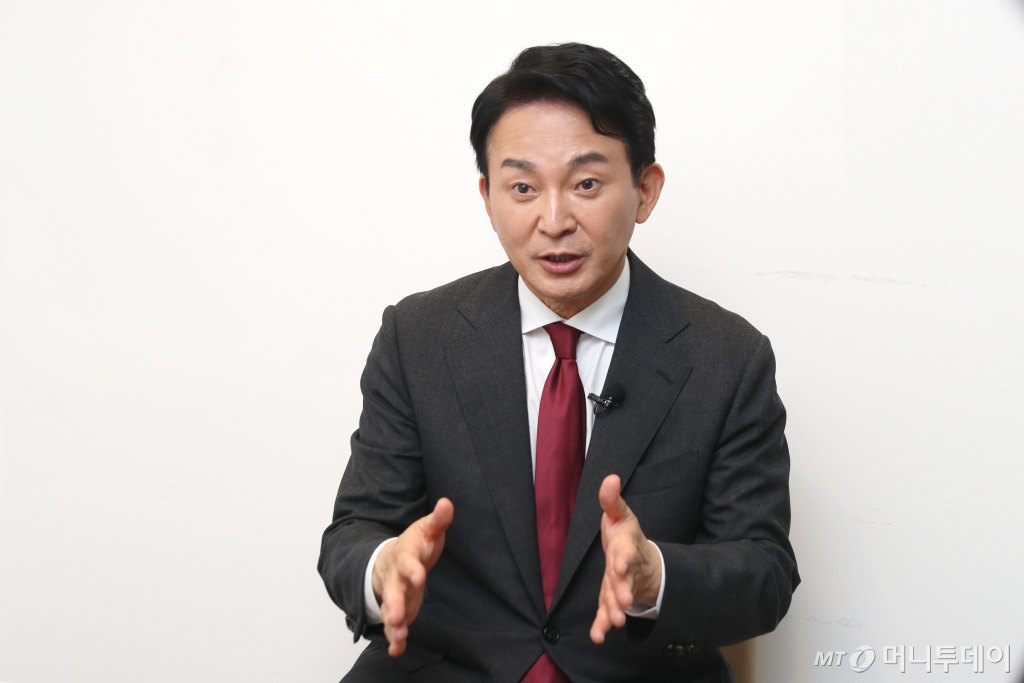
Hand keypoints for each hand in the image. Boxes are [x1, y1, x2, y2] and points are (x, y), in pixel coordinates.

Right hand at [371, 498, 453, 655]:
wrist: (393, 558)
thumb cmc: (415, 544)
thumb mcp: (426, 529)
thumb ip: (438, 520)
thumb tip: (446, 502)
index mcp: (405, 556)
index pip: (407, 562)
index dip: (412, 569)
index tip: (419, 577)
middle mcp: (395, 578)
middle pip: (392, 591)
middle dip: (395, 604)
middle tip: (398, 617)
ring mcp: (395, 595)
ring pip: (390, 610)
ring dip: (393, 624)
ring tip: (398, 637)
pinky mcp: (398, 609)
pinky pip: (393, 626)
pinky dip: (394, 638)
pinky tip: (396, 649)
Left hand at [590, 474, 661, 643]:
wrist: (639, 560)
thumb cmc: (626, 536)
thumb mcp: (620, 515)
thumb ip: (612, 500)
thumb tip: (610, 477)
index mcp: (626, 548)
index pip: (626, 554)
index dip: (623, 559)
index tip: (619, 565)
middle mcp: (625, 570)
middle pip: (625, 581)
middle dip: (624, 591)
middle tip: (623, 603)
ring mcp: (620, 586)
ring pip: (617, 600)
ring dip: (615, 611)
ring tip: (615, 624)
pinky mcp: (611, 599)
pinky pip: (607, 613)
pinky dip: (602, 626)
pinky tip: (597, 637)